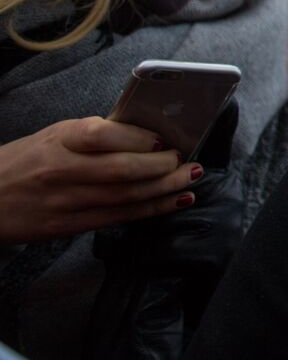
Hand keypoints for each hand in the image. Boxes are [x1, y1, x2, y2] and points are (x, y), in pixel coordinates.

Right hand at [0, 117, 199, 243]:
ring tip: (191, 179)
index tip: (165, 140)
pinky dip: (151, 210)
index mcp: (59, 140)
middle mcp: (61, 170)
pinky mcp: (66, 227)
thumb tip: (145, 133)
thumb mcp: (53, 136)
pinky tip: (175, 202)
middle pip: (122, 170)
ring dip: (166, 189)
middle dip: (162, 166)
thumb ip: (93, 134)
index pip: (102, 135)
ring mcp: (64, 202)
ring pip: (125, 197)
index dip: (139, 138)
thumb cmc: (24, 161)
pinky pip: (117, 218)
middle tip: (186, 160)